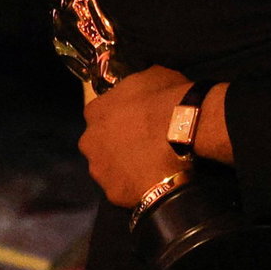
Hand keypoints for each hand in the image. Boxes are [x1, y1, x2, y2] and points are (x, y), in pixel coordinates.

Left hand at [79, 66, 192, 206]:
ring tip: (149, 164)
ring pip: (108, 168)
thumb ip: (137, 84)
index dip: (118, 114)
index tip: (135, 118)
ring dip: (123, 165)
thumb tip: (141, 89)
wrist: (182, 135)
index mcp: (95, 111)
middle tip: (141, 142)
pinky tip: (153, 179)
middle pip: (98, 143)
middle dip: (115, 143)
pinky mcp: (113, 193)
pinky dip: (135, 184)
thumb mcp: (153, 76)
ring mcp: (99, 170)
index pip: (98, 112)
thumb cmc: (165, 100)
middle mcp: (89, 141)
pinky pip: (124, 187)